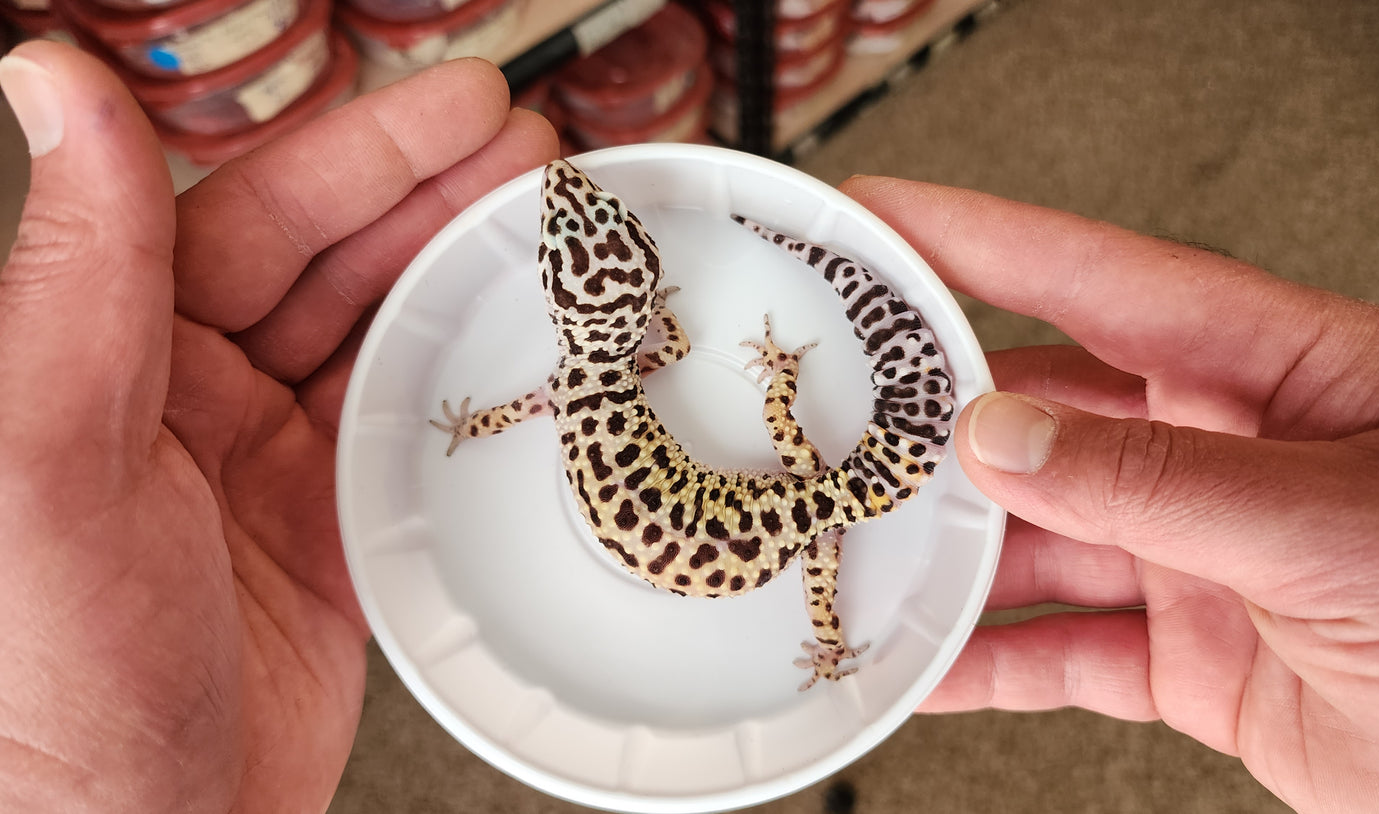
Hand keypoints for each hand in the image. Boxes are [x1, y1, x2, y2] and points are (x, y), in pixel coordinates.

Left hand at [0, 42, 555, 811]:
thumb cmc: (46, 699)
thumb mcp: (47, 468)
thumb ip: (77, 278)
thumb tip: (57, 87)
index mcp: (99, 358)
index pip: (243, 215)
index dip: (359, 152)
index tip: (453, 108)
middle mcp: (182, 400)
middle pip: (328, 260)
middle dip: (432, 195)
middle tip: (528, 152)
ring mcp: (265, 466)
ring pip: (380, 334)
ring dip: (460, 274)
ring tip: (544, 226)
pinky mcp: (329, 532)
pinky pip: (414, 429)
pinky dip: (472, 384)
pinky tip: (521, 352)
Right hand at [842, 177, 1378, 812]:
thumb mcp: (1338, 527)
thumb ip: (1158, 482)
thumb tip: (1010, 437)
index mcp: (1277, 372)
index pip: (1098, 281)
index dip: (977, 240)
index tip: (881, 217)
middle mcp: (1224, 454)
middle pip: (1044, 410)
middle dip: (937, 412)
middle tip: (842, 403)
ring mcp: (1200, 557)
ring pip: (1037, 536)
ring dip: (952, 550)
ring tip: (868, 544)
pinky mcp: (1189, 656)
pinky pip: (1061, 649)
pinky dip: (991, 659)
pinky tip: (931, 657)